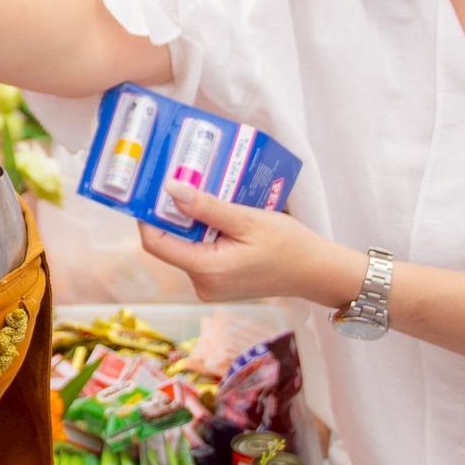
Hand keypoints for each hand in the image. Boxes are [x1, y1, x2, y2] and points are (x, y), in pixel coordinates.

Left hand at [139, 186, 364, 308]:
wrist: (316, 271)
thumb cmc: (288, 245)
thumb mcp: (247, 218)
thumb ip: (206, 207)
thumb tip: (170, 190)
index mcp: (206, 270)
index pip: (156, 243)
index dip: (149, 215)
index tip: (152, 187)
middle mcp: (203, 283)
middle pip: (171, 242)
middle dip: (175, 212)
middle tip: (184, 179)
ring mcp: (211, 285)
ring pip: (186, 245)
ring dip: (192, 220)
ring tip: (206, 192)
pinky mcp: (220, 282)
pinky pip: (201, 252)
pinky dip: (205, 231)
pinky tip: (220, 213)